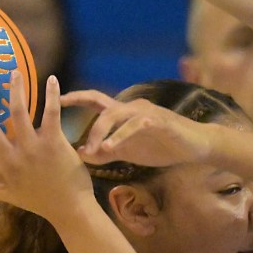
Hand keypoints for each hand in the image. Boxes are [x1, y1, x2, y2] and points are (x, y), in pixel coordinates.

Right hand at [0, 74, 91, 222]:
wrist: (72, 209)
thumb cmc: (42, 202)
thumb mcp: (12, 197)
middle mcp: (11, 159)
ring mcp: (32, 149)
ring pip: (17, 111)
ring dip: (14, 89)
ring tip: (14, 74)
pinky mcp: (54, 142)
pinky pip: (51, 112)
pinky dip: (51, 94)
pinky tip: (51, 79)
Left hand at [62, 89, 213, 168]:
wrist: (196, 146)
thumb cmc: (163, 146)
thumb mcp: (129, 151)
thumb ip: (106, 151)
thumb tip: (81, 154)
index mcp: (123, 113)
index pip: (94, 101)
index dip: (75, 98)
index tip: (56, 101)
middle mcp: (132, 107)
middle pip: (102, 109)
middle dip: (86, 126)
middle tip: (74, 145)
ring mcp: (146, 112)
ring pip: (116, 116)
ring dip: (101, 133)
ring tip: (92, 150)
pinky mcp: (159, 121)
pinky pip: (135, 126)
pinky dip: (121, 136)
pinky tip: (111, 147)